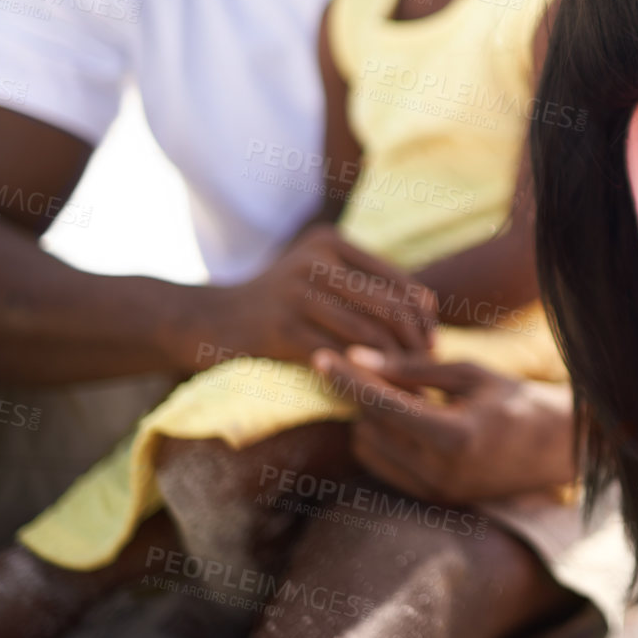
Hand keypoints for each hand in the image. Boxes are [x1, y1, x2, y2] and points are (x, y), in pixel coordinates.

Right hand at [184, 225, 436, 368]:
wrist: (206, 319)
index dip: (423, 317)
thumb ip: (367, 286)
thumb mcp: (320, 278)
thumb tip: (430, 307)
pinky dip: (359, 377)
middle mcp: (316, 260)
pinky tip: (368, 394)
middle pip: (391, 306)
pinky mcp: (280, 329)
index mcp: (332, 242)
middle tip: (424, 370)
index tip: (431, 344)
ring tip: (404, 387)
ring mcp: (296, 292)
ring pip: (369, 334)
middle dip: (415, 343)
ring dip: (392, 366)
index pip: (400, 281)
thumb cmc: (278, 303)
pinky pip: (337, 357)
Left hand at [310, 347, 576, 503]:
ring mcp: (435, 492)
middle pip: (368, 428)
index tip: (321, 357)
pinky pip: (384, 469)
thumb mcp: (470, 373)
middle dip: (361, 397)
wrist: (556, 448)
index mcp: (453, 436)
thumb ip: (412, 368)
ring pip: (368, 451)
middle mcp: (440, 472)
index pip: (381, 404)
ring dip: (368, 421)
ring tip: (395, 397)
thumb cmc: (516, 400)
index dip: (347, 378)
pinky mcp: (433, 501)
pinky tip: (401, 421)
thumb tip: (357, 357)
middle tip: (372, 370)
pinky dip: (382, 442)